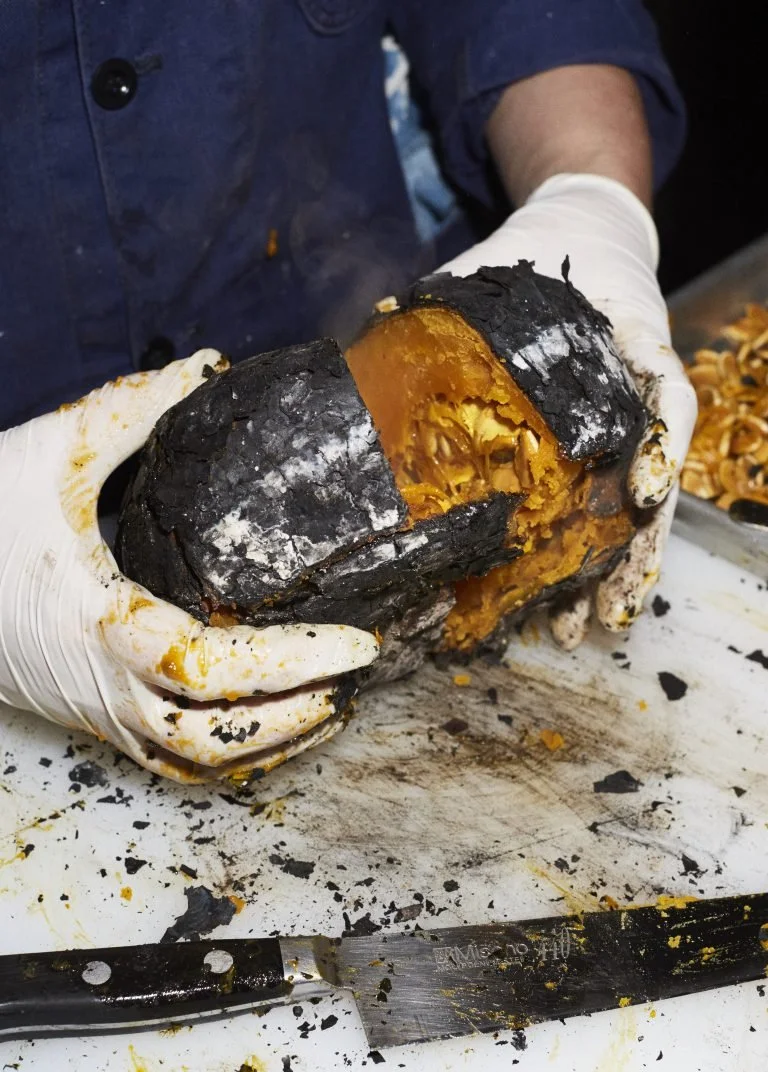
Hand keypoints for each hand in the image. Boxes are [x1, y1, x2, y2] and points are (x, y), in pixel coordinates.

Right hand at [0, 353, 378, 783]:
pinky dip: (230, 753)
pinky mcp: (92, 716)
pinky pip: (171, 759)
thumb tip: (204, 365)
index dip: (294, 664)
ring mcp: (96, 711)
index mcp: (98, 625)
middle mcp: (102, 686)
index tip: (358, 641)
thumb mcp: (45, 452)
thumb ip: (130, 410)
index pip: (213, 670)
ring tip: (333, 700)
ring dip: (273, 743)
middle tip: (359, 672)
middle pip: (217, 739)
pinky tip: (271, 721)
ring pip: (196, 763)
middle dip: (301, 713)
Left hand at [439, 173, 696, 647]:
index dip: (657, 445)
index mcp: (626, 342)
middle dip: (626, 552)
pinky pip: (595, 512)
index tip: (636, 493)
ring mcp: (619, 431)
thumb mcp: (503, 268)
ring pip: (626, 514)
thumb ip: (459, 297)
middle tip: (601, 614)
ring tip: (576, 631)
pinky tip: (556, 607)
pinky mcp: (594, 452)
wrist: (574, 242)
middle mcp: (633, 397)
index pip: (663, 393)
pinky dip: (581, 561)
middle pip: (647, 481)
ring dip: (604, 575)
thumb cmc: (537, 255)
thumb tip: (384, 318)